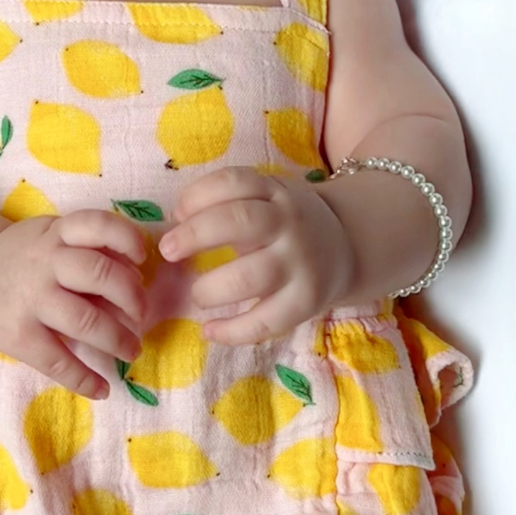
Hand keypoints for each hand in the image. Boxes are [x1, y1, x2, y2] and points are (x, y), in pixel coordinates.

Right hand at [0, 209, 147, 398]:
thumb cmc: (26, 260)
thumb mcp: (51, 239)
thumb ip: (88, 251)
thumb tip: (135, 281)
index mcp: (56, 233)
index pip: (97, 225)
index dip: (128, 239)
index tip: (142, 260)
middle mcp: (44, 262)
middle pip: (100, 273)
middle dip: (133, 298)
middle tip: (143, 317)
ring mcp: (30, 299)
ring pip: (86, 319)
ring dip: (119, 339)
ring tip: (132, 350)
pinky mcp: (18, 335)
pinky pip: (58, 360)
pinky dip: (85, 378)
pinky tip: (102, 388)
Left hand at [157, 167, 352, 344]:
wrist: (347, 246)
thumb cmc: (286, 224)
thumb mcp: (266, 198)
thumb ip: (225, 203)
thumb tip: (177, 218)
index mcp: (275, 192)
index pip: (234, 183)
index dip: (197, 196)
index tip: (176, 213)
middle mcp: (289, 224)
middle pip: (239, 223)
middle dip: (195, 235)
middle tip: (168, 251)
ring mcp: (299, 264)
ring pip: (250, 276)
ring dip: (212, 288)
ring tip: (198, 295)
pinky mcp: (306, 301)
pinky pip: (265, 321)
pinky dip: (232, 331)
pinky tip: (209, 331)